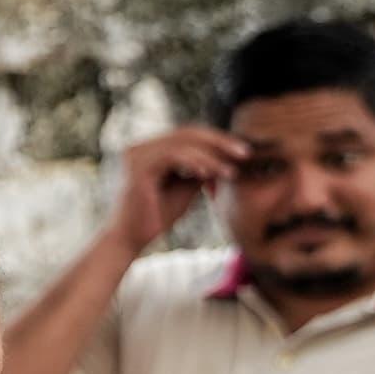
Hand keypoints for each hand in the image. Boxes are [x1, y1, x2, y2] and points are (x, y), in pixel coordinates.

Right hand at [114, 126, 248, 253]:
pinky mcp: (139, 167)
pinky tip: (211, 174)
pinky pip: (174, 156)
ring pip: (183, 142)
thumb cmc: (155, 218)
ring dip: (212, 156)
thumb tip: (226, 156)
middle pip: (186, 133)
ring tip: (231, 171)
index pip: (186, 136)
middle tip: (245, 153)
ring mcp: (137, 155)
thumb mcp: (184, 188)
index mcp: (148, 150)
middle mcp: (140, 148)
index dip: (215, 141)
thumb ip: (199, 170)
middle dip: (219, 142)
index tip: (240, 153)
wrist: (130, 240)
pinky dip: (196, 163)